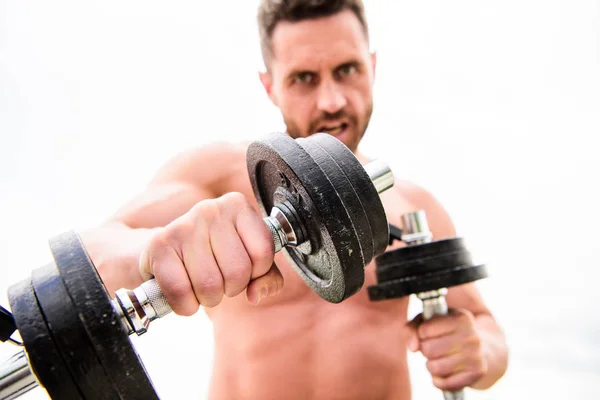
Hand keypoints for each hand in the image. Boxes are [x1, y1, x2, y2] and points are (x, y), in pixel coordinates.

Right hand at [139, 192, 282, 314]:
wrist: (166, 253)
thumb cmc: (214, 256)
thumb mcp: (249, 260)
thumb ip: (267, 276)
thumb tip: (256, 294)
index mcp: (237, 205)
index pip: (263, 252)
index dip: (257, 273)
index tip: (245, 269)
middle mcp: (211, 209)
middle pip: (237, 272)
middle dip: (231, 288)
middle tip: (219, 280)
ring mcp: (184, 225)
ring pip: (210, 285)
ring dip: (208, 299)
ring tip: (201, 286)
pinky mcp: (159, 245)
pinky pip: (180, 291)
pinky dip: (185, 305)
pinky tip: (184, 295)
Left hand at [407, 309, 487, 391]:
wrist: (485, 350)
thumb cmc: (451, 333)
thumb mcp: (434, 321)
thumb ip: (415, 327)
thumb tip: (412, 346)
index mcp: (462, 318)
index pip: (425, 330)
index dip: (421, 334)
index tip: (427, 334)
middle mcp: (472, 336)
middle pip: (428, 349)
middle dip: (425, 350)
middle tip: (433, 348)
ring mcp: (476, 356)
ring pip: (435, 368)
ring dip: (431, 365)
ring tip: (439, 359)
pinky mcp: (477, 374)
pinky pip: (443, 383)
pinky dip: (439, 380)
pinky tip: (446, 371)